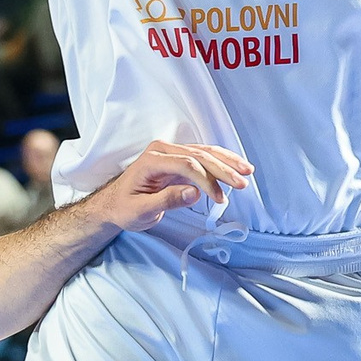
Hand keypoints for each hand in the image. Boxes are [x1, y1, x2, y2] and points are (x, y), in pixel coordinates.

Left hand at [80, 141, 253, 231]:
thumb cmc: (123, 208)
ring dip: (227, 162)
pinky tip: (234, 169)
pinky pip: (202, 158)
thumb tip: (195, 193)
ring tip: (247, 171)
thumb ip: (167, 200)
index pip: (187, 164)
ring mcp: (171, 153)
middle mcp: (163, 150)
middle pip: (199, 155)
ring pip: (204, 153)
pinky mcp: (178, 161)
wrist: (113, 205)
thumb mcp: (141, 211)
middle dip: (223, 169)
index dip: (206, 180)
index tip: (218, 198)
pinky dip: (220, 164)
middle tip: (242, 183)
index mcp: (152, 159)